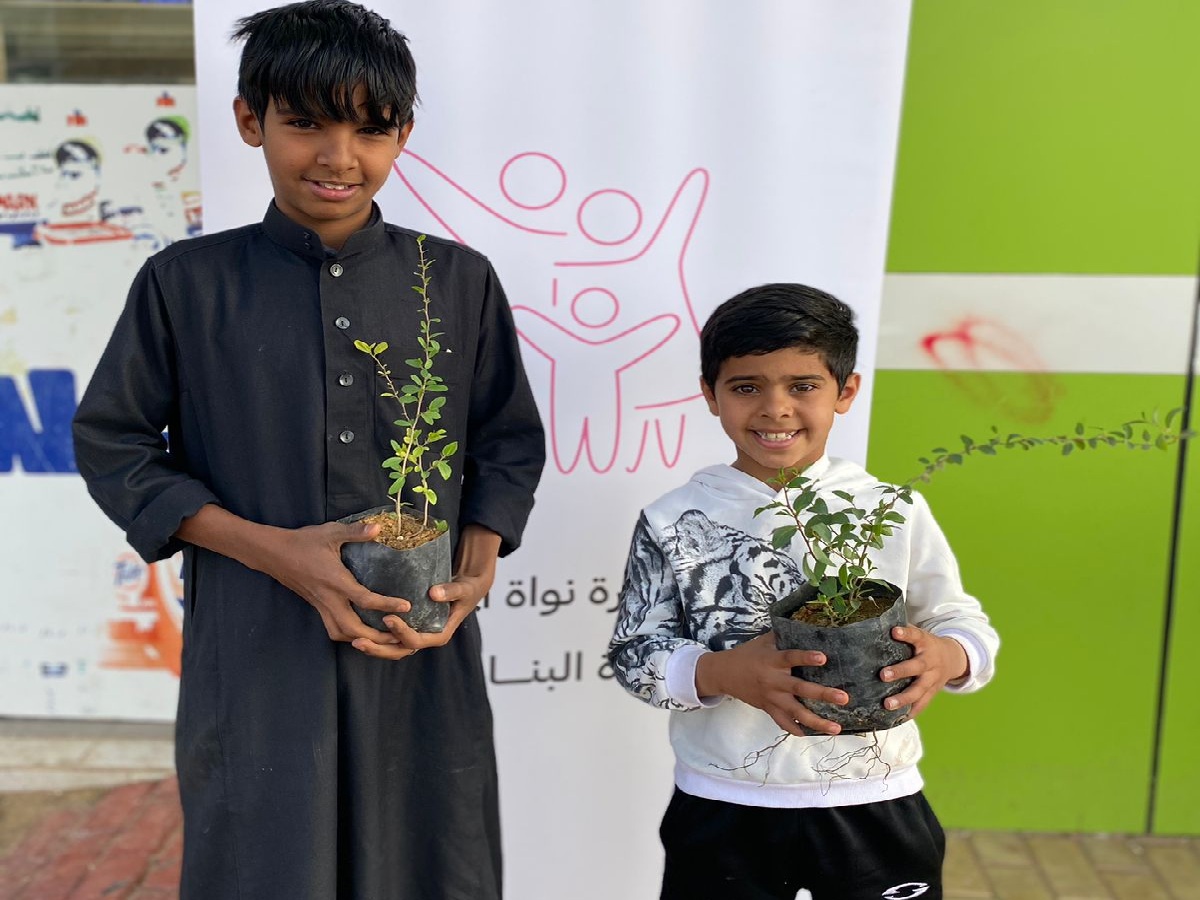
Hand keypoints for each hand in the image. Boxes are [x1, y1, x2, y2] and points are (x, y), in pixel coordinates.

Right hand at [175, 504, 409, 645]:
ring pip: (341, 633)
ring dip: (362, 640)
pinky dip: (349, 635)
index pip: (364, 599)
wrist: (273, 553)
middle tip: (399, 636)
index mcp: (335, 581)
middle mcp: (328, 598)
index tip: (407, 606)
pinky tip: (361, 632)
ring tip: (384, 639)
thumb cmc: (303, 541)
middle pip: (353, 629)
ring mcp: (320, 605)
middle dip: (377, 636)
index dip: (387, 605)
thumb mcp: (330, 532)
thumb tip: (379, 528)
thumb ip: (355, 532)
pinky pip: (333, 628)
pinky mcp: (316, 607)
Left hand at [352, 524, 499, 660]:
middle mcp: (427, 639)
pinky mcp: (410, 629)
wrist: (468, 588)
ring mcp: (417, 635)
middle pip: (400, 651)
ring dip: (374, 647)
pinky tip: (359, 629)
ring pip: (393, 649)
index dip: (401, 632)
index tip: (388, 617)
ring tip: (354, 640)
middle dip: (379, 649)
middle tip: (358, 641)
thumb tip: (433, 593)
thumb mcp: (464, 589)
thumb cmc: (467, 589)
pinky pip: (391, 639)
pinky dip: (376, 638)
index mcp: (440, 635)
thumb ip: (451, 591)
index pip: (416, 640)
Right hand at [695, 634, 846, 736]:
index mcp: (772, 660)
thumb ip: (784, 636)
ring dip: (817, 721)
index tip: (824, 658)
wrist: (724, 673)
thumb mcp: (764, 641)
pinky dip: (795, 729)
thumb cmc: (748, 654)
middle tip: (844, 698)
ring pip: (796, 712)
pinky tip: (809, 734)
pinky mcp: (768, 708)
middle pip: (800, 689)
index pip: (791, 657)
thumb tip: (808, 625)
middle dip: (823, 694)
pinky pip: (782, 722)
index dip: (806, 658)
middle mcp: (773, 681)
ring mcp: (771, 697)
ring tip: (836, 728)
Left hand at [879, 626, 968, 717]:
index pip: (916, 635)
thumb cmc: (926, 644)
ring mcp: (932, 679)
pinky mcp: (932, 692)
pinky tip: (897, 720)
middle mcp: (930, 661)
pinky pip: (922, 704)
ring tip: (887, 704)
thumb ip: (902, 631)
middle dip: (899, 671)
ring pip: (919, 690)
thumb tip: (873, 624)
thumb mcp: (919, 634)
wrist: (953, 658)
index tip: (894, 631)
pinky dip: (910, 712)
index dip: (906, 633)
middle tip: (883, 675)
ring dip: (903, 698)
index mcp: (925, 643)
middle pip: (916, 667)